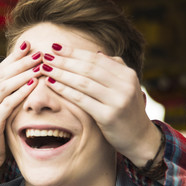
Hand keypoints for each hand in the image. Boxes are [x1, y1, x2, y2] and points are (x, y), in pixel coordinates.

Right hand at [0, 41, 38, 185]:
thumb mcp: (2, 109)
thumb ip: (10, 93)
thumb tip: (27, 75)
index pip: (0, 68)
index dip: (15, 56)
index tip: (30, 44)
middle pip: (2, 73)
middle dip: (21, 61)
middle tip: (39, 51)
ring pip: (4, 85)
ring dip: (23, 73)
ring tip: (39, 65)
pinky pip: (7, 104)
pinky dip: (21, 93)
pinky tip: (33, 85)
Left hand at [38, 43, 161, 166]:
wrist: (139, 138)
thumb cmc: (126, 111)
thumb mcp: (125, 87)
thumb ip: (113, 69)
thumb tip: (96, 53)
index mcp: (127, 74)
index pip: (95, 59)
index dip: (74, 52)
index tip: (55, 47)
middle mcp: (125, 85)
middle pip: (88, 68)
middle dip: (64, 61)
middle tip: (46, 55)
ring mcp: (118, 100)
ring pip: (83, 82)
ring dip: (61, 73)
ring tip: (45, 68)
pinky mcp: (108, 116)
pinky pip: (81, 99)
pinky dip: (65, 90)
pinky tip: (52, 84)